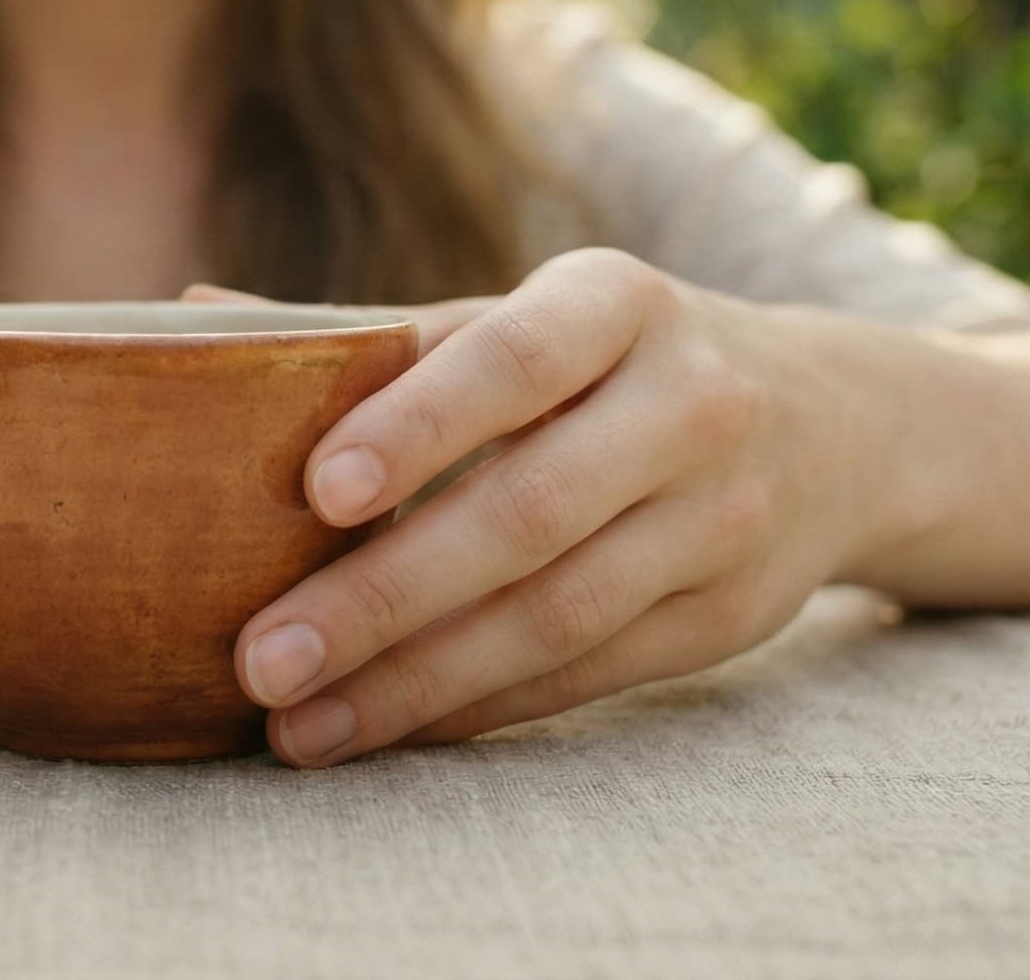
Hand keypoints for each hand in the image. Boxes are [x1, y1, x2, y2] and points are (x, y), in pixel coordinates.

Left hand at [184, 248, 861, 766]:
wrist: (837, 425)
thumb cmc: (615, 363)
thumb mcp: (531, 320)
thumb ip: (381, 337)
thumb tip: (191, 314)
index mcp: (619, 302)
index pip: (513, 360)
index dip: (418, 425)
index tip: (317, 491)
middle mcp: (689, 402)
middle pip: (527, 512)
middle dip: (384, 596)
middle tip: (259, 656)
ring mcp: (723, 517)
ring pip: (558, 613)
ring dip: (416, 680)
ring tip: (297, 723)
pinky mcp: (731, 616)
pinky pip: (588, 672)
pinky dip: (478, 706)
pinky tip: (385, 727)